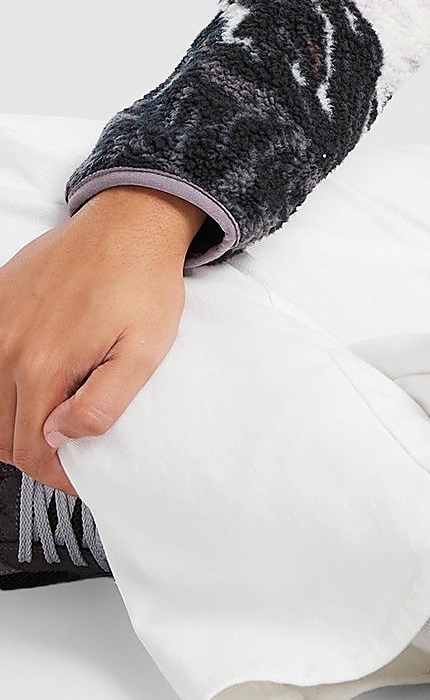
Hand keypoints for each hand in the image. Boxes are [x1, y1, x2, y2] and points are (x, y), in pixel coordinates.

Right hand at [0, 189, 201, 498]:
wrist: (128, 223)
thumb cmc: (143, 283)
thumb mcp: (145, 349)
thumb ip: (103, 402)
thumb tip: (61, 436)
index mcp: (43, 366)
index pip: (29, 450)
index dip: (55, 475)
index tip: (77, 476)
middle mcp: (7, 348)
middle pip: (1, 434)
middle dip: (31, 452)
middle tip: (65, 450)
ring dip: (11, 422)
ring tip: (47, 420)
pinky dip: (0, 385)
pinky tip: (28, 382)